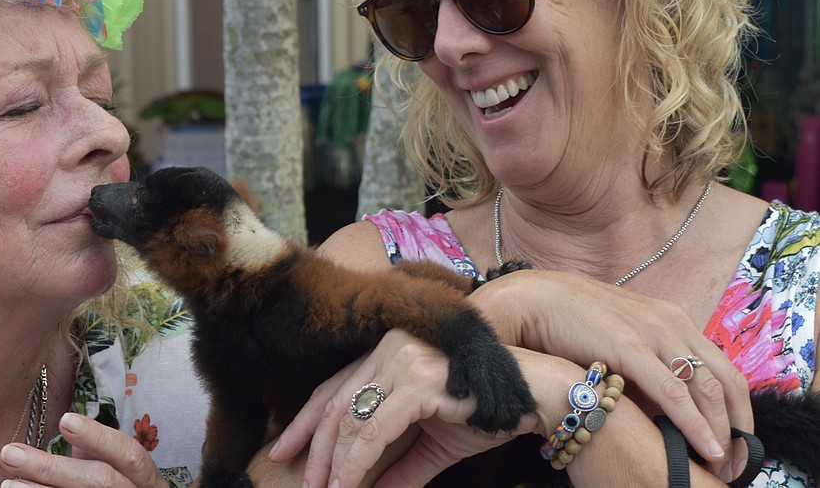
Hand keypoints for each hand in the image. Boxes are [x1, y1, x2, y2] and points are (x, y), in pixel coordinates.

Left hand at [0, 413, 166, 487]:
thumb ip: (102, 453)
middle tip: (10, 453)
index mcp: (144, 478)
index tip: (64, 420)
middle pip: (99, 481)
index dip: (98, 437)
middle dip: (52, 468)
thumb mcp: (124, 471)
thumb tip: (72, 428)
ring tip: (9, 483)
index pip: (128, 453)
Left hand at [270, 331, 548, 487]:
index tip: (284, 451)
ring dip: (333, 463)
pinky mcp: (418, 383)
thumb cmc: (485, 410)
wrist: (535, 396)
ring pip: (350, 419)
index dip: (304, 421)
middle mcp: (390, 346)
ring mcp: (403, 360)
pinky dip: (356, 464)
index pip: (332, 386)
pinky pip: (374, 431)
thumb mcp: (432, 441)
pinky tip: (347, 487)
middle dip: (311, 446)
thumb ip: (400, 464)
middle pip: (333, 401)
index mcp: (387, 350)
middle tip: (301, 481)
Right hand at [471, 268, 753, 480]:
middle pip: (726, 381)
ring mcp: (653, 332)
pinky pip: (674, 392)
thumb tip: (662, 409)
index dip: (738, 411)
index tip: (737, 445)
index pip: (723, 369)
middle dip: (739, 427)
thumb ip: (646, 367)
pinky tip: (708, 448)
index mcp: (672, 319)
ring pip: (707, 389)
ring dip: (721, 432)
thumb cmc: (571, 324)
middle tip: (739, 463)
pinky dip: (697, 424)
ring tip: (724, 466)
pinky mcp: (630, 347)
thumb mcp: (622, 341)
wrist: (531, 300)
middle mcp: (671, 323)